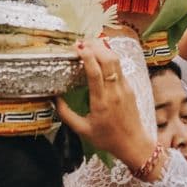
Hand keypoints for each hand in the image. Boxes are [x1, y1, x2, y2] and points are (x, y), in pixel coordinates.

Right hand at [56, 41, 156, 167]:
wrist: (133, 144)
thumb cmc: (107, 139)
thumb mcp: (82, 130)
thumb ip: (65, 114)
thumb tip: (53, 99)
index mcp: (101, 102)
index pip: (95, 72)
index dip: (87, 56)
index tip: (77, 47)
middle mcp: (114, 91)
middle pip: (108, 60)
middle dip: (95, 46)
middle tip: (81, 42)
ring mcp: (124, 88)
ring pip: (116, 60)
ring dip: (103, 49)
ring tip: (89, 44)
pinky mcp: (130, 87)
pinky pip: (119, 67)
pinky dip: (109, 57)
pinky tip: (100, 55)